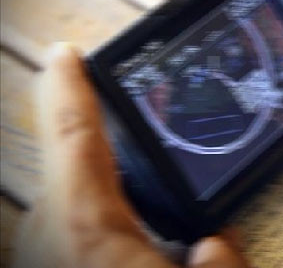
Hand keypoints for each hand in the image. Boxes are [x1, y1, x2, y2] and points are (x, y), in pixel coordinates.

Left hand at [13, 43, 248, 267]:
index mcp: (84, 227)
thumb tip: (219, 245)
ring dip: (111, 199)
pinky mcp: (48, 265)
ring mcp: (42, 253)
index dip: (71, 85)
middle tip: (143, 166)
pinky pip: (71, 226)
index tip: (65, 54)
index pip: (74, 133)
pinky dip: (101, 224)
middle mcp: (50, 235)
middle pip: (81, 169)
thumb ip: (222, 260)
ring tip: (146, 219)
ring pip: (77, 201)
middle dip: (113, 158)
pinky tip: (130, 244)